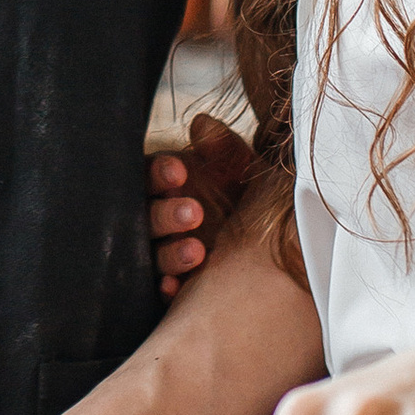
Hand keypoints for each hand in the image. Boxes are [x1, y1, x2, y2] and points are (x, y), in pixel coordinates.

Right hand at [148, 113, 253, 298]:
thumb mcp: (240, 170)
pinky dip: (166, 288)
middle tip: (194, 213)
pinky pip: (161, 290)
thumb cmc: (242, 197)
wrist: (268, 245)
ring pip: (152, 255)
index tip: (178, 172)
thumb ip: (223, 147)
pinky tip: (176, 287)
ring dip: (169, 254)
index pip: (148, 176)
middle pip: (146, 217)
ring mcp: (162, 254)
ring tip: (197, 251)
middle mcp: (158, 220)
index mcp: (166, 187)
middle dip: (166, 215)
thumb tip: (203, 124)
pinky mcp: (172, 284)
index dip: (158, 173)